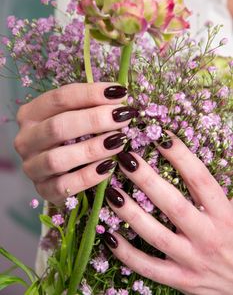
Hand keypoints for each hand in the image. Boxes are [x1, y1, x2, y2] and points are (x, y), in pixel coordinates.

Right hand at [14, 83, 136, 204]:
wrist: (63, 172)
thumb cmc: (73, 137)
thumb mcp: (77, 116)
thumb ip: (91, 105)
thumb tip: (119, 95)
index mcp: (31, 114)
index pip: (59, 98)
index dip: (91, 93)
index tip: (119, 93)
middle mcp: (26, 140)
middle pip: (58, 126)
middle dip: (94, 119)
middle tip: (123, 116)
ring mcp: (32, 167)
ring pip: (57, 158)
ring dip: (92, 148)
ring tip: (119, 140)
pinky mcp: (43, 190)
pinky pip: (64, 185)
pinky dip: (88, 176)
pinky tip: (110, 166)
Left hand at [105, 132, 232, 294]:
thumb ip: (217, 187)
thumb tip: (202, 157)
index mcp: (224, 215)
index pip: (200, 180)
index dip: (181, 156)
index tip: (161, 137)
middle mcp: (207, 236)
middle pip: (172, 204)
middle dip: (147, 180)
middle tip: (125, 158)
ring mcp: (192, 260)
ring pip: (155, 235)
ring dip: (130, 212)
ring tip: (111, 191)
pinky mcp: (181, 280)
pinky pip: (149, 267)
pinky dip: (127, 253)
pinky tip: (109, 235)